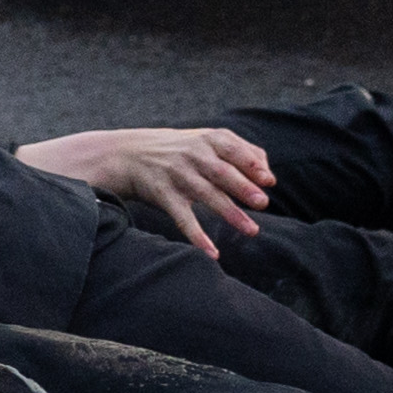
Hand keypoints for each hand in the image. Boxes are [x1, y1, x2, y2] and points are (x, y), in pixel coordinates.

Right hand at [17, 125, 276, 254]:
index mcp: (206, 139)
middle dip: (243, 187)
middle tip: (263, 203)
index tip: (269, 181)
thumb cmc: (174, 150)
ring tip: (251, 230)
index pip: (233, 148)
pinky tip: (212, 253)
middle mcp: (192, 154)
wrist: (124, 154)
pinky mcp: (162, 194)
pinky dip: (198, 236)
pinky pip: (183, 218)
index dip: (252, 164)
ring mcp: (176, 174)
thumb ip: (237, 150)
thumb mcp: (202, 140)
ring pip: (206, 195)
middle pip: (222, 172)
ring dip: (230, 213)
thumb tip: (269, 173)